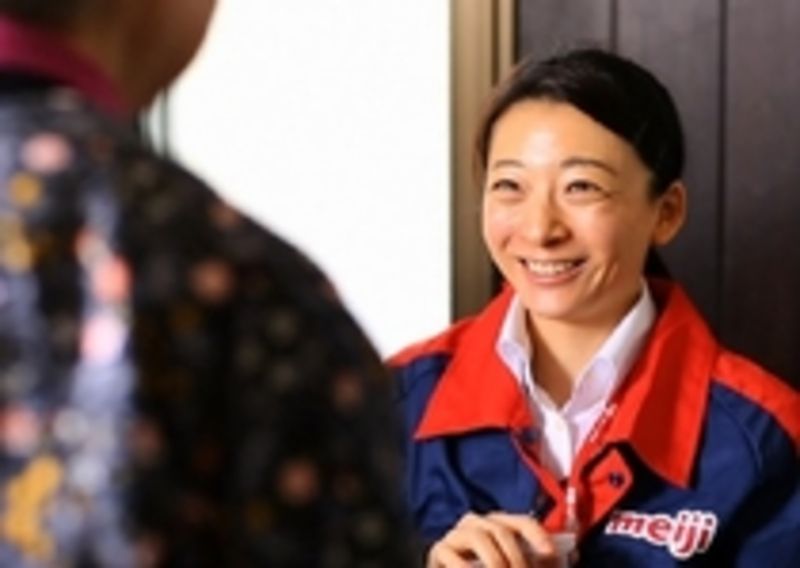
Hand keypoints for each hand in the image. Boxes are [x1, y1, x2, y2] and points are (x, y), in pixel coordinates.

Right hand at [427, 511, 560, 567]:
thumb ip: (538, 562)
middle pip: (502, 530)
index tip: (549, 554)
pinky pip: (452, 554)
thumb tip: (570, 556)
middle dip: (517, 559)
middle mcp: (477, 524)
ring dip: (496, 561)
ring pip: (480, 537)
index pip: (522, 521)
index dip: (537, 535)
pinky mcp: (438, 551)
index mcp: (499, 525)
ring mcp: (456, 535)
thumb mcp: (515, 566)